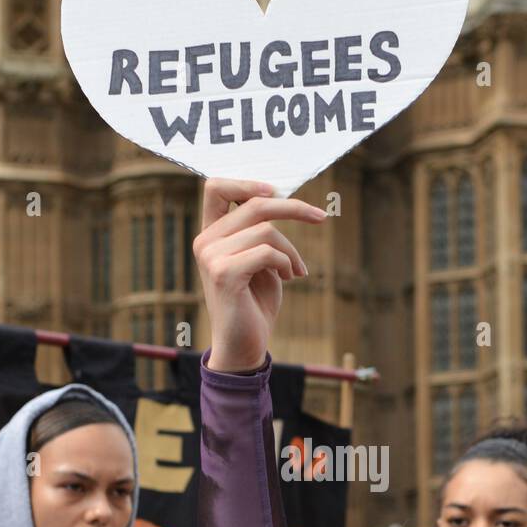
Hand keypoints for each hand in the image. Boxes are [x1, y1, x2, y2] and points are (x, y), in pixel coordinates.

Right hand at [194, 179, 327, 372]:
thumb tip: (281, 199)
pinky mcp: (223, 273)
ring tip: (295, 271)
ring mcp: (210, 256)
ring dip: (291, 251)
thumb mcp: (262, 259)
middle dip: (294, 208)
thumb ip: (261, 231)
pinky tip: (289, 277)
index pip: (216, 187)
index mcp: (211, 234)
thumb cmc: (255, 302)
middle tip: (321, 217)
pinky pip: (267, 252)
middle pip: (254, 204)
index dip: (247, 182)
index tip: (276, 192)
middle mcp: (205, 241)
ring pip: (267, 231)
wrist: (244, 344)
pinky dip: (286, 263)